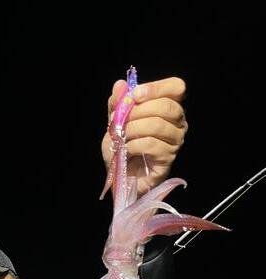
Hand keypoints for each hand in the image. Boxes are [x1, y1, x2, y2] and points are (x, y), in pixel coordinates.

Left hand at [101, 77, 187, 195]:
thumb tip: (120, 85)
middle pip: (167, 106)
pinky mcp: (168, 158)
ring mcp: (175, 141)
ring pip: (158, 125)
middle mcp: (178, 123)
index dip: (157, 88)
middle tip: (122, 120)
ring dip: (134, 128)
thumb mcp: (116, 123)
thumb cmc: (123, 148)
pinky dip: (134, 145)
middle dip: (139, 110)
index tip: (136, 95)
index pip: (177, 87)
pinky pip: (151, 144)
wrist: (122, 177)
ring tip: (122, 136)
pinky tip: (127, 150)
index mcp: (169, 108)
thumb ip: (118, 104)